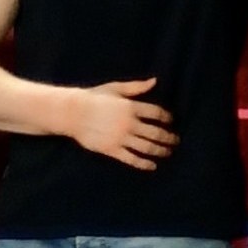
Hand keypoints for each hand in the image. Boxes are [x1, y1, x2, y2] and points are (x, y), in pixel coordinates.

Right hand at [61, 77, 176, 168]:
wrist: (72, 113)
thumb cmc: (93, 98)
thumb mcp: (115, 88)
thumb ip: (136, 87)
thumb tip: (155, 81)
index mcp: (131, 107)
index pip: (157, 113)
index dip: (167, 118)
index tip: (171, 121)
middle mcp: (129, 123)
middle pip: (156, 133)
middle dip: (169, 138)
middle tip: (176, 141)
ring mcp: (121, 138)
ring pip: (147, 147)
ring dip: (161, 151)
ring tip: (168, 152)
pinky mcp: (112, 150)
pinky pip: (132, 159)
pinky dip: (144, 164)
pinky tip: (153, 166)